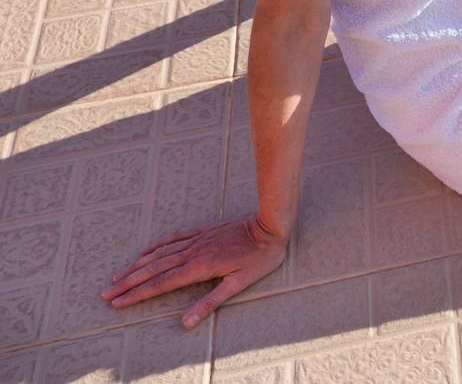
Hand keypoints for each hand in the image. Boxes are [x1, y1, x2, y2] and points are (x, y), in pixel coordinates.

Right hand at [100, 213, 288, 328]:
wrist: (270, 226)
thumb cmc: (259, 258)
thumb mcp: (239, 283)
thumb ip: (211, 302)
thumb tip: (186, 322)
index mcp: (198, 267)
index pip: (160, 284)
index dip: (137, 294)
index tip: (117, 302)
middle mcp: (192, 253)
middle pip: (152, 270)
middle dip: (128, 283)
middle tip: (105, 293)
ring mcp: (195, 240)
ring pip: (158, 254)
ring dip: (136, 266)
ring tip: (117, 276)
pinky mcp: (202, 232)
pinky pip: (172, 238)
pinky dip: (155, 246)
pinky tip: (144, 252)